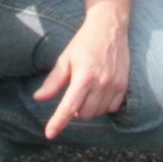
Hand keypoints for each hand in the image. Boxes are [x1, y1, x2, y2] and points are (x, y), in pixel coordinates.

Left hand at [36, 1, 134, 138]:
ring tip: (86, 90)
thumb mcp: (65, 59)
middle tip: (73, 93)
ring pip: (97, 113)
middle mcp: (101, 83)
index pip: (68, 106)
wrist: (109, 27)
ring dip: (88, 108)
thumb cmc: (84, 42)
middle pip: (83, 114)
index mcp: (83, 76)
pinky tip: (99, 92)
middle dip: (75, 110)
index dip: (58, 122)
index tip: (49, 134)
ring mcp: (114, 85)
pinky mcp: (124, 86)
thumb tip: (38, 98)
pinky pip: (111, 108)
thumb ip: (53, 81)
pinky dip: (103, 105)